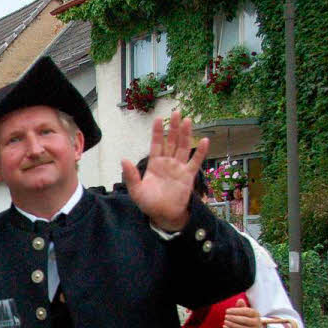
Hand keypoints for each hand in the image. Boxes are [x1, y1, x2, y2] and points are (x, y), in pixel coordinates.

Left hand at [121, 111, 208, 231]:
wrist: (163, 215)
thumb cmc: (148, 203)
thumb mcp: (136, 190)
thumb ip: (130, 175)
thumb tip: (123, 159)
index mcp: (154, 164)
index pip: (156, 144)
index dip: (158, 132)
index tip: (158, 119)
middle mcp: (167, 163)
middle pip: (171, 141)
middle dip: (173, 127)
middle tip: (176, 112)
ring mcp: (179, 168)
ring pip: (183, 147)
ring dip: (185, 134)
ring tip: (187, 120)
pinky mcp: (188, 176)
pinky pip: (195, 161)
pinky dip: (200, 151)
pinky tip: (204, 140)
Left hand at [223, 298, 262, 327]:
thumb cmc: (247, 318)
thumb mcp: (246, 311)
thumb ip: (242, 306)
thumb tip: (239, 300)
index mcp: (255, 314)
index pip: (246, 311)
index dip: (236, 311)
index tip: (227, 311)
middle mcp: (256, 322)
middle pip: (244, 320)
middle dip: (233, 318)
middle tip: (225, 316)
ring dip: (232, 325)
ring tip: (225, 321)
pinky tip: (224, 327)